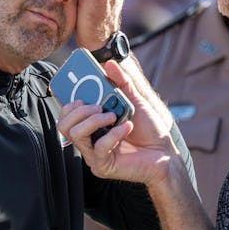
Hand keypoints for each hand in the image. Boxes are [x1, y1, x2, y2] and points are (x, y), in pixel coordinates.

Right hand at [57, 59, 176, 186]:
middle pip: (64, 125)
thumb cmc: (150, 129)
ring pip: (75, 134)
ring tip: (113, 116)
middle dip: (80, 111)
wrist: (165, 151)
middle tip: (99, 106)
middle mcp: (88, 140)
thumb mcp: (135, 101)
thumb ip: (122, 83)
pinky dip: (113, 134)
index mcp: (91, 125)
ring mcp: (93, 154)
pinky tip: (128, 127)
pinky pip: (98, 147)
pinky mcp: (103, 166)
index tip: (81, 94)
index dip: (68, 104)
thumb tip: (110, 63)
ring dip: (94, 120)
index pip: (66, 115)